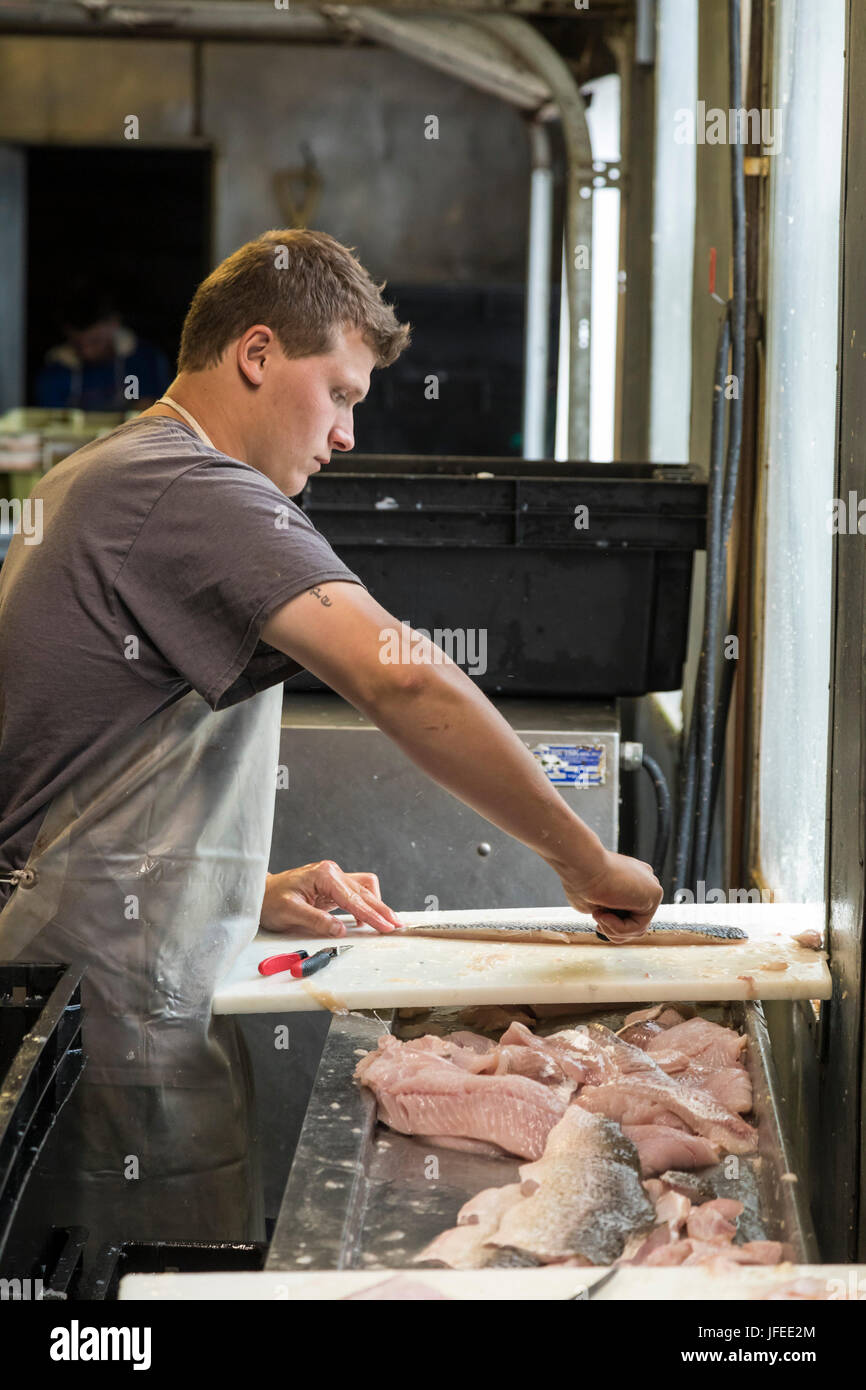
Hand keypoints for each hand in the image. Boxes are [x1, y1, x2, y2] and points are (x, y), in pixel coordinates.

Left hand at [260, 861, 406, 936]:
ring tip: (387, 923)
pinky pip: (356, 894)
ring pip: (364, 889)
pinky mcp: (332, 887)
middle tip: (396, 925)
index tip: (385, 925)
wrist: (259, 894)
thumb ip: (316, 921)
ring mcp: (333, 878)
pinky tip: (367, 920)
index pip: (353, 898)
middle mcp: (332, 872)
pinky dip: (365, 905)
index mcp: (324, 875)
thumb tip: (340, 930)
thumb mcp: (289, 913)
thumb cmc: (270, 901)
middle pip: (365, 891)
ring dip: (376, 905)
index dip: (371, 914)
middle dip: (381, 909)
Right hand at [557, 847, 662, 941]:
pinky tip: (604, 914)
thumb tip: (609, 924)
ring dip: (613, 930)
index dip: (612, 923)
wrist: (580, 864)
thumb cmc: (579, 880)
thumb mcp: (592, 903)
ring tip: (598, 916)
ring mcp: (650, 887)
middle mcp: (643, 881)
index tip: (595, 916)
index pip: (629, 912)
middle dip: (614, 930)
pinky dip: (618, 928)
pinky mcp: (655, 893)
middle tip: (597, 923)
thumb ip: (605, 914)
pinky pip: (638, 926)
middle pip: (635, 922)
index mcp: (630, 879)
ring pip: (637, 928)